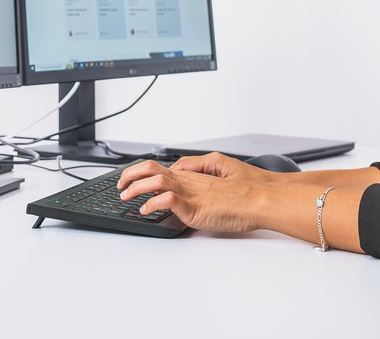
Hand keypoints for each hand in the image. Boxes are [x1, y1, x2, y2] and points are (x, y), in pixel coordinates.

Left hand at [116, 153, 271, 231]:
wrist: (258, 199)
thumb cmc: (243, 194)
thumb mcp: (217, 183)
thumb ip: (198, 183)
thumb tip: (182, 189)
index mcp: (192, 177)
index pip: (159, 168)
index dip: (140, 172)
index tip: (129, 179)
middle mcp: (188, 182)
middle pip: (151, 168)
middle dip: (130, 175)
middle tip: (120, 185)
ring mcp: (190, 193)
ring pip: (155, 180)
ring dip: (135, 188)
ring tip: (125, 196)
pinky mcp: (194, 207)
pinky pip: (167, 199)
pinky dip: (152, 203)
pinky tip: (146, 211)